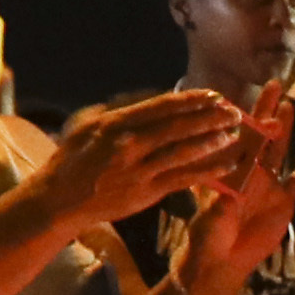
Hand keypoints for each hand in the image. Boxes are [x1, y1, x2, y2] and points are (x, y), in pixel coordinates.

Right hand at [49, 91, 246, 224]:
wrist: (60, 199)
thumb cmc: (73, 157)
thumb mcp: (88, 122)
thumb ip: (121, 108)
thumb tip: (153, 96)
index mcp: (116, 122)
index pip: (162, 107)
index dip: (191, 100)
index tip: (214, 95)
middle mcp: (130, 143)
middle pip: (178, 126)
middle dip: (210, 117)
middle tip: (234, 110)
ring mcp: (140, 169)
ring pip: (184, 152)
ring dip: (212, 141)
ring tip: (234, 133)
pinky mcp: (147, 192)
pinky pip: (183, 179)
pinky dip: (207, 171)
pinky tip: (227, 165)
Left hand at [176, 91, 294, 294]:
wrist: (221, 263)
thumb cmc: (207, 238)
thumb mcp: (210, 219)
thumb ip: (220, 204)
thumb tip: (226, 191)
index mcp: (228, 170)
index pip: (238, 136)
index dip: (244, 114)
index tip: (245, 93)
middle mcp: (248, 171)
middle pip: (261, 135)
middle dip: (267, 109)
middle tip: (274, 84)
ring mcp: (267, 185)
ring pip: (278, 150)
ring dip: (285, 130)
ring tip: (291, 107)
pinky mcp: (283, 202)